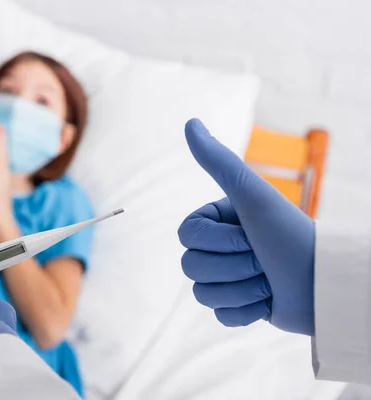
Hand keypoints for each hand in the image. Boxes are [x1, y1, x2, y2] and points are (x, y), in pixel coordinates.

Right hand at [177, 119, 314, 335]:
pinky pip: (220, 315)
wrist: (325, 284)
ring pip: (202, 294)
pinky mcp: (238, 305)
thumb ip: (219, 162)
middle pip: (190, 266)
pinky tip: (266, 301)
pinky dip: (246, 311)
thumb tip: (190, 123)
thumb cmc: (291, 235)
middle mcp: (220, 246)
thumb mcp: (253, 197)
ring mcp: (228, 276)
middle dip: (231, 267)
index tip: (250, 235)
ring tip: (268, 281)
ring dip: (241, 290)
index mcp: (219, 219)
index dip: (217, 241)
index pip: (185, 235)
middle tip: (262, 260)